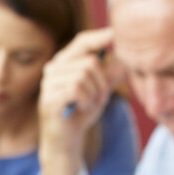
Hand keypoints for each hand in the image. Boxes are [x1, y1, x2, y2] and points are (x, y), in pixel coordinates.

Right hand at [38, 28, 124, 174]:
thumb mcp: (100, 91)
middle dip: (103, 82)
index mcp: (64, 63)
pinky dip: (86, 100)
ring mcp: (48, 84)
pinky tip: (81, 108)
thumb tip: (125, 59)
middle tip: (100, 98)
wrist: (65, 140)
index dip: (98, 37)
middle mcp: (53, 69)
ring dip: (94, 93)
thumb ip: (111, 75)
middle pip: (90, 62)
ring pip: (83, 75)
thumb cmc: (81, 113)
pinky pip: (76, 88)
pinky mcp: (49, 98)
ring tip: (90, 104)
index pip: (81, 42)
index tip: (114, 34)